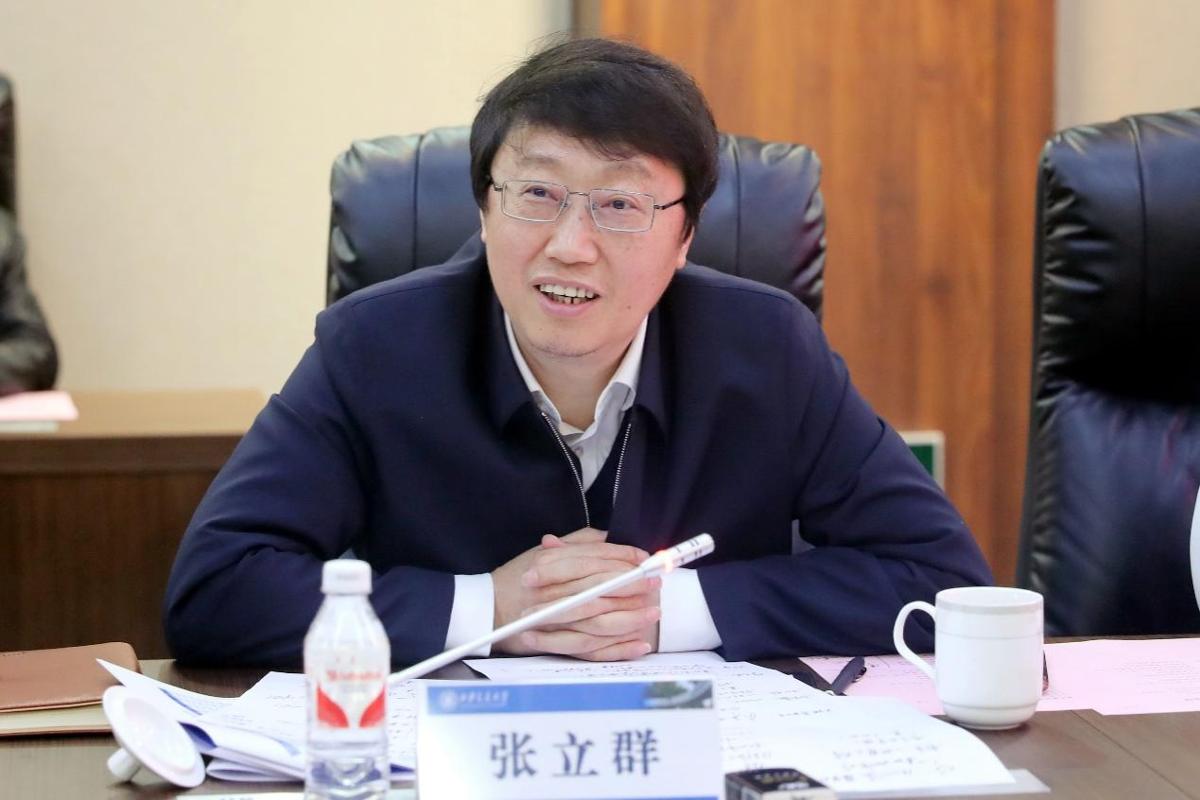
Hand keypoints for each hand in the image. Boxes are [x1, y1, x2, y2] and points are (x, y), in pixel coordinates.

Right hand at [491, 528, 659, 658]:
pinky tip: (640, 644)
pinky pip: (591, 650)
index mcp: (549, 565)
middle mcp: (551, 593)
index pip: (592, 559)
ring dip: (629, 618)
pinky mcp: (555, 645)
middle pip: (598, 589)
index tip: (645, 559)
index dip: (622, 558)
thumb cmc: (518, 578)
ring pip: (598, 622)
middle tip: (656, 583)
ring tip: (653, 612)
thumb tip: (610, 539)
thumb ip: (578, 544)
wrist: (486, 610)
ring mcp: (553, 622)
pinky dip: (618, 649)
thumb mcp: (544, 552)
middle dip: (631, 586)